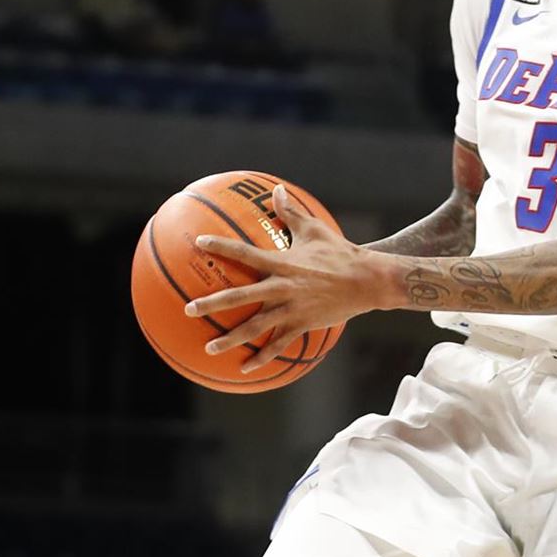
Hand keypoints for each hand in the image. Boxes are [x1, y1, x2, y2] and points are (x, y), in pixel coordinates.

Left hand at [183, 185, 383, 370]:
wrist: (368, 281)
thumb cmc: (341, 253)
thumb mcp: (315, 229)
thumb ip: (291, 212)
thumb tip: (276, 189)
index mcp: (282, 263)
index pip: (245, 253)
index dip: (221, 247)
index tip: (199, 244)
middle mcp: (282, 287)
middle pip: (240, 297)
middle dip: (212, 304)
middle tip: (189, 310)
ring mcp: (292, 309)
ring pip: (255, 327)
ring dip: (230, 338)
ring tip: (209, 347)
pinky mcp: (302, 324)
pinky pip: (278, 344)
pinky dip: (262, 357)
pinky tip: (246, 367)